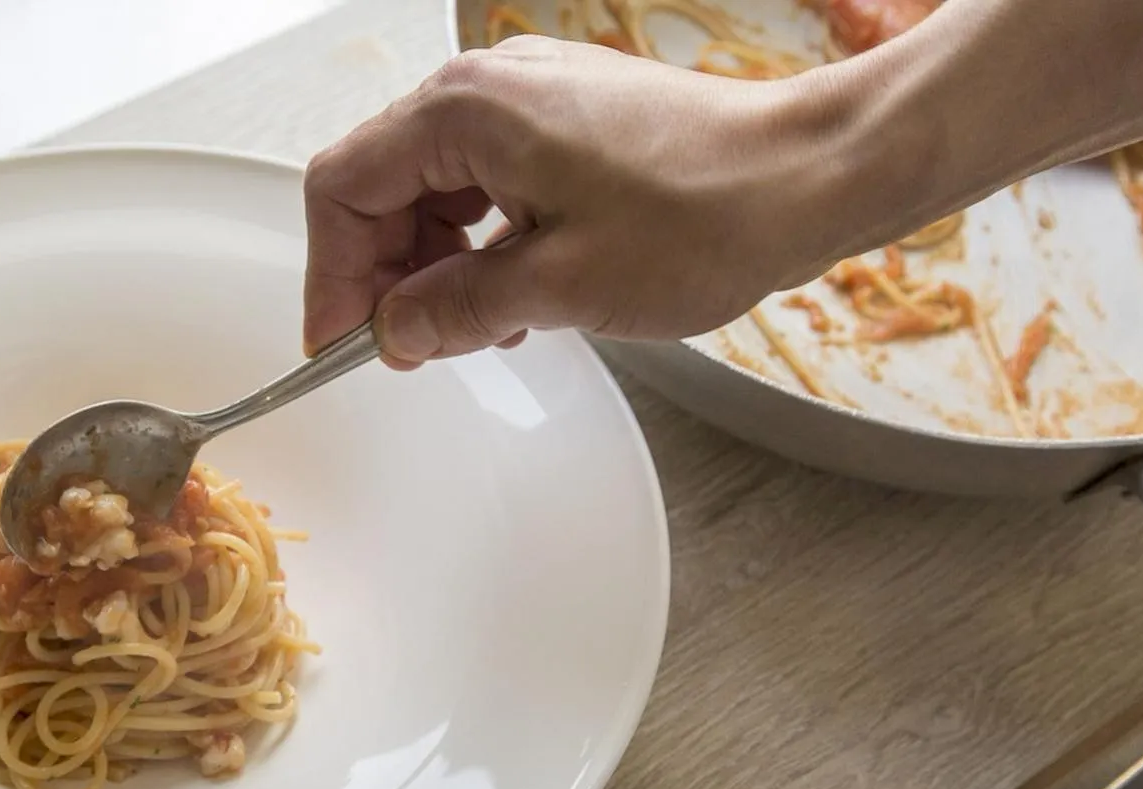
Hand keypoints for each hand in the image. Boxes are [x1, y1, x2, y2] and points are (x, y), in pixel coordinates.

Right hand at [301, 36, 850, 366]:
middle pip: (383, 185)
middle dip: (385, 273)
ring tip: (469, 328)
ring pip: (434, 188)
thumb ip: (453, 309)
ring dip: (435, 264)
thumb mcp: (557, 287)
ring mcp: (530, 99)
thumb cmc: (707, 213)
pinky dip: (480, 242)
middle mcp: (489, 89)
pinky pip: (487, 182)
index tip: (343, 342)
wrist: (809, 176)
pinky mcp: (565, 121)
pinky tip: (507, 293)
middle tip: (408, 346)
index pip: (344, 188)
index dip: (333, 276)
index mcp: (466, 112)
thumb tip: (393, 331)